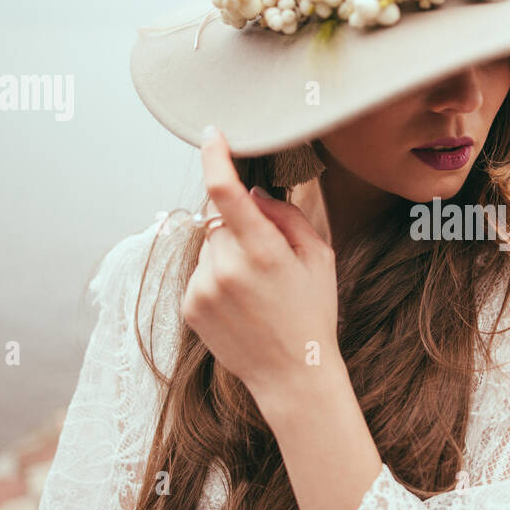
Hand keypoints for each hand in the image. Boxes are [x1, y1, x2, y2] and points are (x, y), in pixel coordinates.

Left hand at [182, 127, 339, 408]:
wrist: (292, 374)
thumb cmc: (312, 313)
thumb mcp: (320, 258)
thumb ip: (287, 217)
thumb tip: (255, 195)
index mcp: (262, 251)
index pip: (225, 192)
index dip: (215, 157)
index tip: (213, 135)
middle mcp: (226, 268)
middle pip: (220, 221)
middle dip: (239, 228)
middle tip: (268, 260)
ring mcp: (203, 289)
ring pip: (209, 247)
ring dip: (227, 254)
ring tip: (255, 290)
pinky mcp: (189, 307)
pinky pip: (199, 273)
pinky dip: (216, 278)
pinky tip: (240, 304)